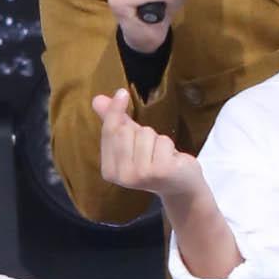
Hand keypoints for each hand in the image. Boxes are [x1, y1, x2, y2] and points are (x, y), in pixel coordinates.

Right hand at [93, 89, 207, 205]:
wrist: (180, 187)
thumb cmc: (153, 161)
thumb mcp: (131, 142)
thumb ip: (114, 122)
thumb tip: (97, 99)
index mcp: (109, 171)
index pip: (108, 132)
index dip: (115, 110)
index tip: (122, 92)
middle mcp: (123, 176)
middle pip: (126, 130)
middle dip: (141, 132)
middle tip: (149, 150)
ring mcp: (142, 175)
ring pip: (145, 133)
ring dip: (157, 139)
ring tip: (160, 156)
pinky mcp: (161, 171)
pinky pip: (162, 140)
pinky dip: (169, 146)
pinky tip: (171, 160)